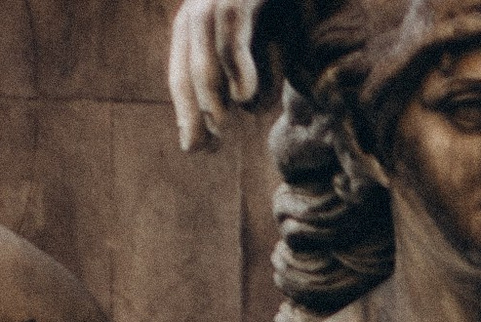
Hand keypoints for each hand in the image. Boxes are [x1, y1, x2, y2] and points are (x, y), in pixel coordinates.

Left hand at [167, 0, 260, 147]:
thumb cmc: (296, 7)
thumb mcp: (271, 43)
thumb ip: (255, 70)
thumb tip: (240, 105)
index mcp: (203, 14)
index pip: (184, 65)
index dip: (186, 108)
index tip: (195, 148)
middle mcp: (203, 2)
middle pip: (186, 59)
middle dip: (191, 106)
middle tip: (203, 147)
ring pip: (203, 48)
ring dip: (210, 93)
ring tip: (222, 128)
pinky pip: (231, 28)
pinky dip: (236, 66)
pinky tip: (245, 98)